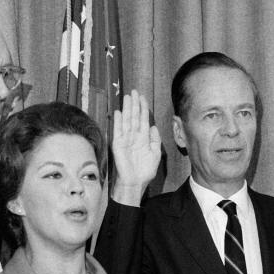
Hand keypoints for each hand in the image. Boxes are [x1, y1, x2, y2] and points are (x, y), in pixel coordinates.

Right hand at [110, 90, 160, 205]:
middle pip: (134, 116)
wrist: (135, 182)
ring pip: (126, 120)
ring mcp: (125, 139)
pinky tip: (118, 112)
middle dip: (134, 104)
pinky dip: (117, 122)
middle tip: (134, 91)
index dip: (143, 108)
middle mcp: (134, 136)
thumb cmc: (145, 171)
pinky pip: (117, 131)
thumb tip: (153, 127)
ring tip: (127, 97)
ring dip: (127, 109)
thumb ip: (155, 140)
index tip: (143, 97)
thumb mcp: (155, 154)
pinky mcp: (118, 144)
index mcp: (143, 138)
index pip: (142, 119)